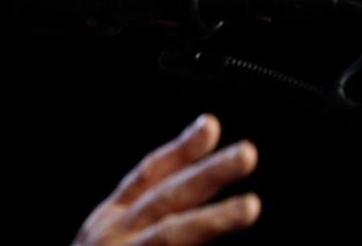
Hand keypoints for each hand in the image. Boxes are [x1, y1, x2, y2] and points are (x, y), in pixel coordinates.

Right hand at [72, 114, 259, 245]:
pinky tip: (232, 233)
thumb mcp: (112, 239)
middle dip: (206, 174)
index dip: (180, 150)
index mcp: (110, 220)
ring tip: (250, 207)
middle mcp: (114, 236)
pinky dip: (202, 236)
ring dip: (212, 220)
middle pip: (166, 198)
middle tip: (245, 154)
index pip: (149, 176)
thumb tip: (194, 186)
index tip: (211, 126)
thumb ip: (147, 216)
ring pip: (172, 235)